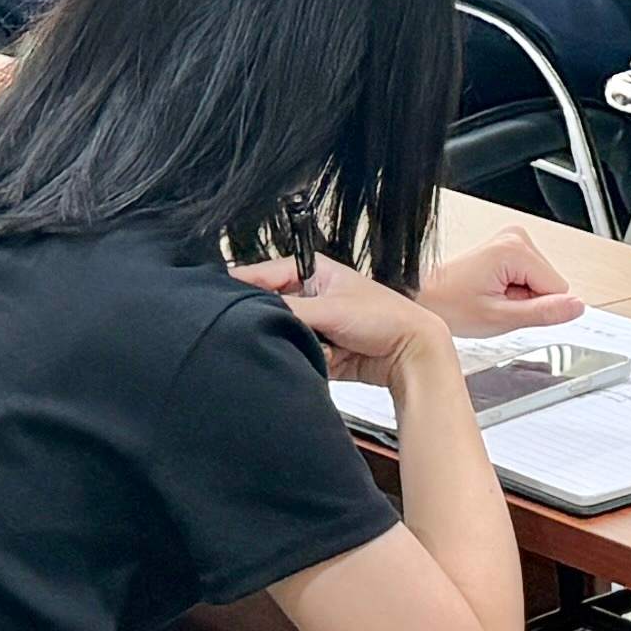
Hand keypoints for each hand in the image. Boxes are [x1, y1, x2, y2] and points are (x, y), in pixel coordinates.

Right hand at [234, 250, 454, 382]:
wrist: (411, 354)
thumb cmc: (384, 318)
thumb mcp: (330, 309)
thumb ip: (288, 310)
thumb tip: (250, 312)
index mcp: (311, 272)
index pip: (262, 274)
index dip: (241, 287)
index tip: (219, 301)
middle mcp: (308, 295)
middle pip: (267, 308)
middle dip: (271, 322)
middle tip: (277, 330)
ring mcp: (312, 324)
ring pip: (280, 334)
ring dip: (292, 343)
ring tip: (318, 345)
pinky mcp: (317, 350)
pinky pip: (294, 354)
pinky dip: (304, 359)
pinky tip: (325, 359)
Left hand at [422, 233, 584, 336]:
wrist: (422, 296)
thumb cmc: (449, 305)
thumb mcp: (499, 318)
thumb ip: (543, 313)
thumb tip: (577, 307)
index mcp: (515, 249)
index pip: (558, 288)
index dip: (535, 308)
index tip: (507, 309)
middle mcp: (515, 237)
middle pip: (550, 282)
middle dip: (527, 301)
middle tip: (496, 305)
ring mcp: (511, 239)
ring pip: (540, 281)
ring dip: (519, 296)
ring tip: (490, 298)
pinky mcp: (507, 246)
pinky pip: (529, 275)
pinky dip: (513, 289)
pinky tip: (490, 290)